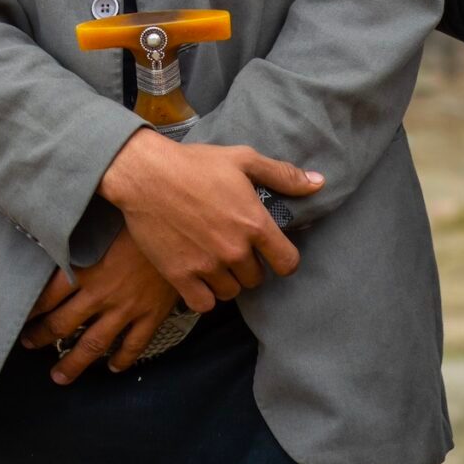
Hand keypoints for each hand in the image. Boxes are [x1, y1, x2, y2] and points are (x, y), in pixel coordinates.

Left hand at [18, 229, 183, 382]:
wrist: (178, 228)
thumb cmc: (136, 218)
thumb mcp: (99, 221)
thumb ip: (76, 234)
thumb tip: (51, 228)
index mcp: (85, 270)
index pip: (48, 297)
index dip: (31, 311)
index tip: (20, 317)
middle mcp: (101, 294)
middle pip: (64, 325)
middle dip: (43, 338)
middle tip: (30, 345)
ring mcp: (127, 309)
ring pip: (94, 345)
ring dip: (74, 363)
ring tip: (59, 376)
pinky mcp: (151, 315)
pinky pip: (134, 345)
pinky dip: (122, 360)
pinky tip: (112, 368)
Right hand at [96, 129, 318, 311]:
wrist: (144, 174)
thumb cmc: (194, 163)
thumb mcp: (242, 159)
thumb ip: (282, 175)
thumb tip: (319, 184)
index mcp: (254, 223)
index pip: (287, 263)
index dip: (282, 259)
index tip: (270, 251)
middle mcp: (234, 250)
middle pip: (256, 279)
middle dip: (248, 265)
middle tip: (232, 246)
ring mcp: (207, 266)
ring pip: (231, 292)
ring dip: (226, 279)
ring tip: (213, 259)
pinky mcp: (180, 276)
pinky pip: (204, 304)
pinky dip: (203, 294)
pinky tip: (197, 275)